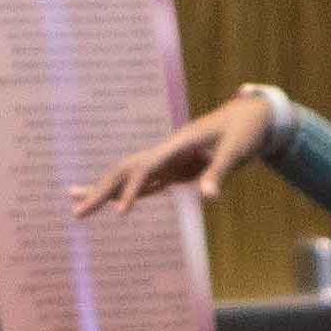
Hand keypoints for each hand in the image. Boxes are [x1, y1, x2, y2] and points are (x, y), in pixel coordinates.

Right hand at [70, 90, 280, 217]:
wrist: (254, 116)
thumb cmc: (246, 131)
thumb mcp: (236, 151)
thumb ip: (219, 172)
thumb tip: (207, 198)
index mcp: (178, 144)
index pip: (145, 168)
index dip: (131, 189)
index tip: (120, 212)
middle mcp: (167, 152)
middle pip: (125, 171)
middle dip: (100, 191)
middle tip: (76, 213)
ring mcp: (169, 161)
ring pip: (128, 176)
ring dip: (103, 191)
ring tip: (76, 207)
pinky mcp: (175, 170)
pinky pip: (144, 184)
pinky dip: (125, 194)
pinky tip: (112, 206)